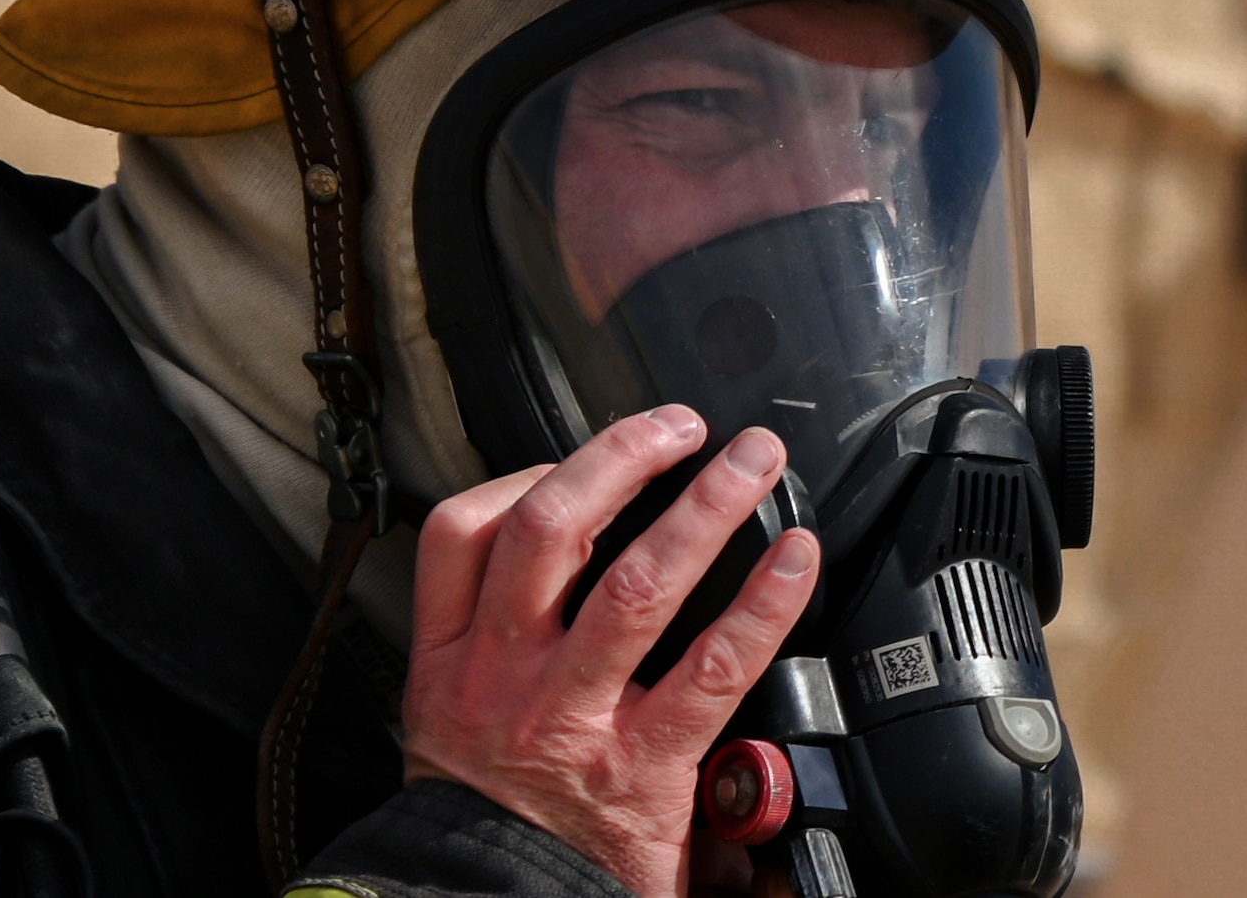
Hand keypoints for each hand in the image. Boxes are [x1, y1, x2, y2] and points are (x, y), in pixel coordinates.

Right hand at [402, 405, 820, 897]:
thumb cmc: (487, 821)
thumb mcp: (451, 721)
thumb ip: (495, 630)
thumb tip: (577, 542)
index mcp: (451, 662)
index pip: (460, 534)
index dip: (523, 471)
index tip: (579, 453)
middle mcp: (504, 678)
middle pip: (551, 531)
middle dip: (623, 458)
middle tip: (681, 424)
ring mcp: (572, 718)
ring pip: (637, 583)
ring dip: (703, 508)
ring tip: (753, 461)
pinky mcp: (639, 766)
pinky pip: (711, 668)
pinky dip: (761, 604)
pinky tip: (795, 560)